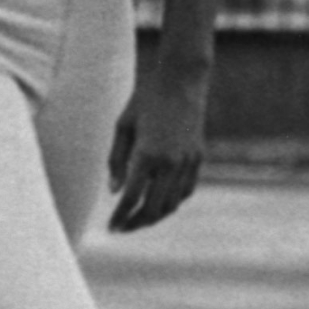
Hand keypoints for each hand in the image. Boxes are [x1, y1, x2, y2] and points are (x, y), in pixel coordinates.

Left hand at [105, 64, 209, 233]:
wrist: (181, 80)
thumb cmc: (145, 100)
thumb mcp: (122, 127)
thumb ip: (116, 161)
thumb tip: (115, 192)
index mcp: (146, 154)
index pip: (131, 198)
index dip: (120, 217)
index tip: (110, 228)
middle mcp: (169, 162)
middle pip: (153, 208)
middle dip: (136, 223)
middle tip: (122, 228)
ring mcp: (187, 161)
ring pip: (172, 203)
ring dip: (154, 216)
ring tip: (138, 219)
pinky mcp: (198, 158)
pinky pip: (186, 190)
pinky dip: (173, 202)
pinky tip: (159, 203)